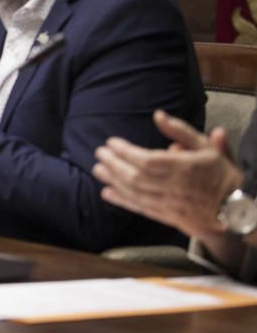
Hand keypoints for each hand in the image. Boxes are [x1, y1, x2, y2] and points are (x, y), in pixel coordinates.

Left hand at [93, 109, 244, 237]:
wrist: (235, 208)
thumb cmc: (220, 173)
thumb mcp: (207, 147)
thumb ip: (181, 131)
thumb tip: (158, 115)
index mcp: (185, 168)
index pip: (148, 160)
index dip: (126, 152)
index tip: (111, 142)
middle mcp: (175, 187)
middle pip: (137, 177)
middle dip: (114, 165)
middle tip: (99, 154)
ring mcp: (171, 204)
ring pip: (136, 193)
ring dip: (113, 181)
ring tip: (97, 170)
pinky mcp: (168, 217)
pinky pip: (141, 208)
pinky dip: (122, 201)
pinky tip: (107, 193)